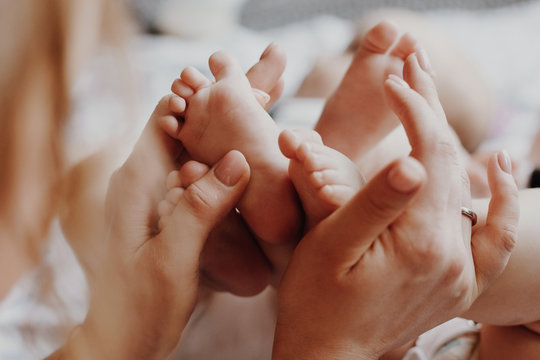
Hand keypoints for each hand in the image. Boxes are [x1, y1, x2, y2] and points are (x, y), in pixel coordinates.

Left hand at [52, 101, 250, 358]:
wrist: (124, 339)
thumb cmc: (139, 305)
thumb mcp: (170, 259)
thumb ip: (199, 209)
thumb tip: (237, 160)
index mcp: (135, 182)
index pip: (165, 117)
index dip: (202, 97)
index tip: (243, 90)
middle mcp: (145, 181)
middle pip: (186, 129)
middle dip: (223, 110)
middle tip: (269, 93)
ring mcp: (159, 195)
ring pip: (197, 151)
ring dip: (228, 135)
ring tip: (267, 118)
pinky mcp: (173, 212)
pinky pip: (201, 177)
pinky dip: (227, 165)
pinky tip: (253, 166)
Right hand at [272, 52, 518, 359]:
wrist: (328, 356)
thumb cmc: (315, 301)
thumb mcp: (331, 247)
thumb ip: (374, 204)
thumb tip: (413, 162)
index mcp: (420, 243)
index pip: (430, 155)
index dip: (414, 110)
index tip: (393, 78)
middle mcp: (453, 256)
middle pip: (453, 163)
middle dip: (431, 110)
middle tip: (414, 64)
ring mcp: (461, 271)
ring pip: (469, 187)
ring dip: (454, 138)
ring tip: (434, 97)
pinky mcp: (459, 281)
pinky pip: (497, 237)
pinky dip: (505, 201)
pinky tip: (500, 169)